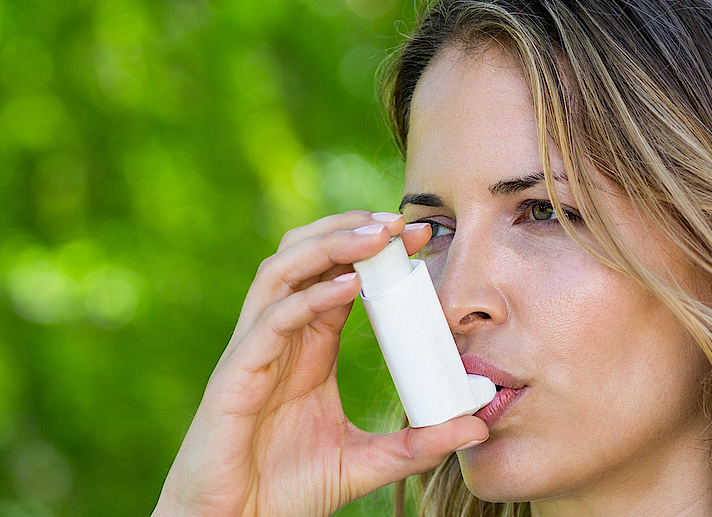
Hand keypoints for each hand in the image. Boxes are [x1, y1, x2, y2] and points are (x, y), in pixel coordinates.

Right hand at [154, 211, 488, 516]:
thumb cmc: (285, 492)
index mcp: (307, 348)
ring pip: (280, 272)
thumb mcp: (366, 463)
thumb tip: (476, 427)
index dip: (375, 250)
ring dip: (328, 246)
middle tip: (402, 222)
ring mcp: (253, 352)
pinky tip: (346, 288)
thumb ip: (416, 443)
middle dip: (351, 230)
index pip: (339, 276)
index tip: (422, 236)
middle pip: (304, 256)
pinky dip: (307, 298)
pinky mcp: (234, 377)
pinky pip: (269, 322)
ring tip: (375, 237)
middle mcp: (278, 338)